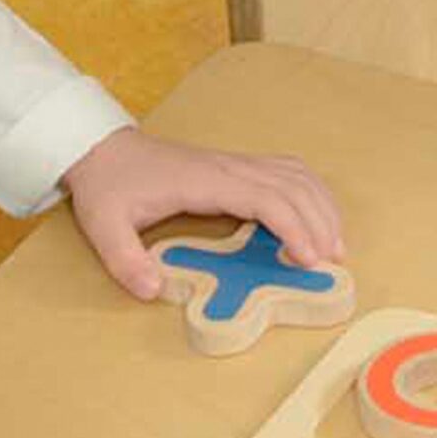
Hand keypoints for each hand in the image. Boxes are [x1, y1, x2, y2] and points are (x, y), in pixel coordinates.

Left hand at [61, 127, 343, 300]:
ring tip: (335, 244)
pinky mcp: (234, 166)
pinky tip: (316, 215)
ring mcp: (234, 163)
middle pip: (292, 187)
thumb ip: (125, 261)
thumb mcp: (103, 226)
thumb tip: (153, 290)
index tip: (310, 259)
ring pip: (295, 175)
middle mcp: (228, 167)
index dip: (295, 227)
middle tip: (333, 263)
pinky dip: (309, 192)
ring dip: (321, 206)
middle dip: (319, 223)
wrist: (101, 148)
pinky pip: (285, 171)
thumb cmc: (108, 186)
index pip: (266, 198)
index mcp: (205, 181)